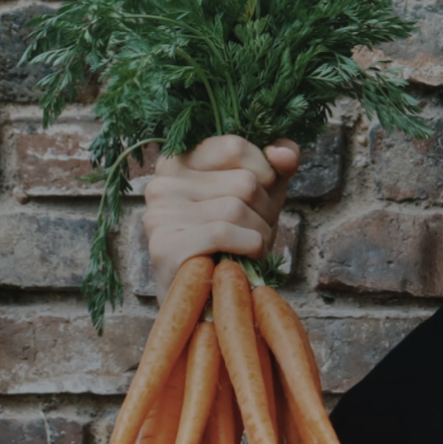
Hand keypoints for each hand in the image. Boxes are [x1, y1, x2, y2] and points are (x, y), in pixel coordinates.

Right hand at [143, 136, 298, 285]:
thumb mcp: (261, 195)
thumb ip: (276, 166)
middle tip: (255, 231)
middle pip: (243, 181)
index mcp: (180, 160)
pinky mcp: (163, 244)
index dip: (265, 173)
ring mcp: (159, 213)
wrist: (206, 298)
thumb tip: (284, 154)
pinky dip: (247, 248)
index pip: (234, 145)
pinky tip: (241, 260)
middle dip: (265, 211)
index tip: (261, 197)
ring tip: (248, 248)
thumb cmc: (234, 241)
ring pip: (237, 208)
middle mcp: (162, 181)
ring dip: (259, 234)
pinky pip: (223, 233)